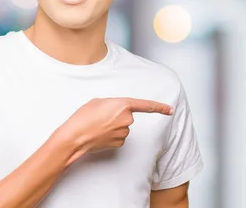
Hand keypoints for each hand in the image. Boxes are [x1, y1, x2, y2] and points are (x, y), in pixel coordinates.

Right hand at [56, 97, 173, 163]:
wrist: (75, 136)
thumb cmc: (84, 116)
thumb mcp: (99, 102)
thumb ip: (113, 104)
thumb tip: (117, 112)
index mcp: (124, 105)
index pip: (146, 106)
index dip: (160, 107)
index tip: (170, 110)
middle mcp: (127, 119)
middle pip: (127, 116)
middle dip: (117, 117)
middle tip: (101, 117)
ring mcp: (124, 132)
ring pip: (122, 128)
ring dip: (113, 126)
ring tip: (97, 126)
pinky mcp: (120, 143)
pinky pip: (118, 137)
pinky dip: (111, 136)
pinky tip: (100, 135)